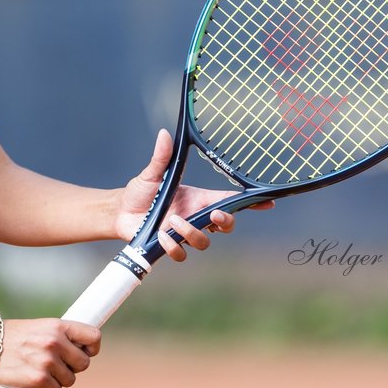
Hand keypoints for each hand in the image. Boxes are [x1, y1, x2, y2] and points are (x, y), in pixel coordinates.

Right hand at [0, 318, 100, 387]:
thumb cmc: (13, 335)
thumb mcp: (40, 327)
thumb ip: (58, 337)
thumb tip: (79, 351)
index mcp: (58, 326)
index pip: (93, 337)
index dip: (92, 348)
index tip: (84, 352)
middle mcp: (55, 342)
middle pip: (84, 363)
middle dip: (73, 367)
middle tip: (58, 365)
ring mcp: (47, 361)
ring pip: (70, 380)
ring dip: (61, 380)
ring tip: (45, 372)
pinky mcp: (37, 379)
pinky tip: (40, 384)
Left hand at [114, 129, 273, 261]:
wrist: (120, 211)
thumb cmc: (140, 191)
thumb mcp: (151, 173)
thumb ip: (161, 157)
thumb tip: (165, 134)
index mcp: (198, 198)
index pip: (229, 200)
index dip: (249, 203)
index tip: (267, 202)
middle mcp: (195, 216)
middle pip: (225, 224)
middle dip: (226, 221)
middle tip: (214, 215)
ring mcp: (184, 233)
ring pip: (205, 241)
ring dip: (192, 233)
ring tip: (173, 222)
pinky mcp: (171, 246)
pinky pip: (182, 254)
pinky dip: (174, 247)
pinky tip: (161, 236)